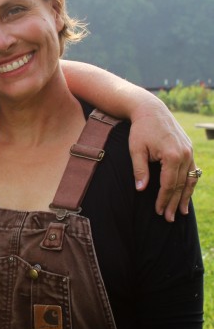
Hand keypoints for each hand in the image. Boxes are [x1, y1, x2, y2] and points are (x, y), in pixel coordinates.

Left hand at [128, 98, 195, 221]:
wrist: (151, 110)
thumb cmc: (140, 130)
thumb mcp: (136, 150)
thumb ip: (140, 170)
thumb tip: (141, 189)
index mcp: (172, 155)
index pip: (168, 184)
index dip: (163, 199)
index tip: (158, 211)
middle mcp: (184, 154)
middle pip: (180, 185)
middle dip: (174, 203)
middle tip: (168, 218)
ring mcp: (189, 151)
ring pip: (190, 179)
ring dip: (185, 196)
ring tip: (180, 212)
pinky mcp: (189, 149)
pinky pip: (192, 170)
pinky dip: (189, 184)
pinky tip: (186, 194)